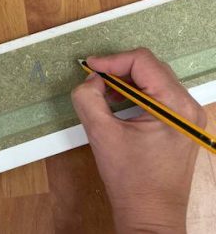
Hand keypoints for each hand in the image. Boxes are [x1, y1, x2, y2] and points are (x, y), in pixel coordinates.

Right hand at [72, 48, 206, 233]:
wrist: (150, 215)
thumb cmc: (130, 179)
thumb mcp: (101, 134)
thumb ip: (88, 99)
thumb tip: (92, 79)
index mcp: (175, 105)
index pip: (143, 61)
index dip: (112, 60)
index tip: (90, 67)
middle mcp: (187, 105)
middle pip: (150, 67)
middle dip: (118, 69)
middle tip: (94, 78)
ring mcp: (187, 114)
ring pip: (153, 78)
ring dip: (126, 80)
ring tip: (104, 92)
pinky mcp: (181, 121)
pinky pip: (157, 93)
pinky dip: (135, 91)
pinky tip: (117, 102)